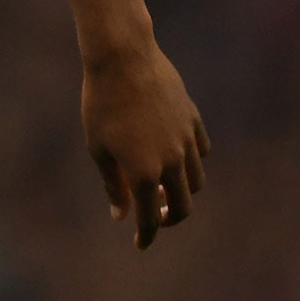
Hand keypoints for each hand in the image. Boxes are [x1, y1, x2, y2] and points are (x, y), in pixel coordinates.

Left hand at [81, 41, 210, 248]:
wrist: (122, 57)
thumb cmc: (101, 103)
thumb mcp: (98, 148)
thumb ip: (113, 185)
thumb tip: (120, 215)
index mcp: (145, 173)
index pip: (150, 219)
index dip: (146, 236)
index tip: (140, 243)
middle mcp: (172, 161)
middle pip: (183, 206)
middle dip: (169, 219)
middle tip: (154, 215)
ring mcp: (186, 140)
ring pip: (196, 181)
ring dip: (182, 191)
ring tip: (162, 184)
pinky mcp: (193, 119)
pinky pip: (201, 150)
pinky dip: (192, 161)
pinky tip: (175, 155)